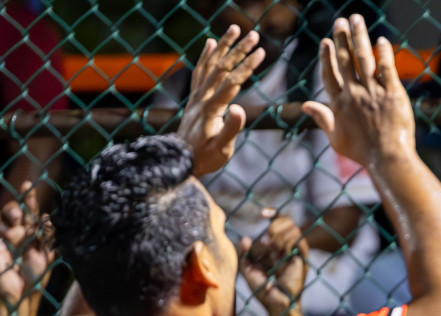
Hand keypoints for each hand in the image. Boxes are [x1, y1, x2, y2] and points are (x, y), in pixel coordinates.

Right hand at [0, 185, 53, 313]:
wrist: (21, 292)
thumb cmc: (36, 276)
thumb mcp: (46, 256)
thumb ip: (46, 237)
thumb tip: (47, 216)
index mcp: (32, 232)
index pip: (30, 212)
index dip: (29, 198)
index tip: (27, 186)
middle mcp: (17, 232)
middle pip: (12, 210)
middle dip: (13, 209)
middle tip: (17, 218)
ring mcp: (3, 238)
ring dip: (3, 222)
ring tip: (10, 235)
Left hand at [177, 25, 265, 176]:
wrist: (179, 160)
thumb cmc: (205, 157)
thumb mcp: (222, 149)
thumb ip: (231, 129)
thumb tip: (240, 109)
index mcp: (211, 109)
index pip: (232, 82)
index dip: (247, 66)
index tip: (261, 52)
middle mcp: (202, 97)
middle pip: (222, 67)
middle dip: (239, 50)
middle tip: (254, 35)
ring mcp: (196, 96)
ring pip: (210, 64)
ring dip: (223, 46)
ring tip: (234, 29)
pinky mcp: (194, 97)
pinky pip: (200, 71)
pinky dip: (206, 56)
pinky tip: (211, 43)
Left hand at [239, 209, 308, 315]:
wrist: (274, 304)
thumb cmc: (262, 290)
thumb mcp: (248, 269)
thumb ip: (244, 254)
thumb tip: (246, 239)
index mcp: (278, 247)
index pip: (282, 223)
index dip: (274, 214)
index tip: (262, 214)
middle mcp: (289, 248)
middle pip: (288, 221)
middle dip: (274, 225)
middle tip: (265, 241)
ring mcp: (297, 253)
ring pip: (294, 228)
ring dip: (279, 234)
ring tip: (270, 246)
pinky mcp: (302, 260)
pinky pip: (298, 241)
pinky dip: (286, 242)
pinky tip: (278, 251)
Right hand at [303, 15, 416, 169]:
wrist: (388, 158)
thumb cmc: (362, 153)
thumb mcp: (336, 139)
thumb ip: (322, 119)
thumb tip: (305, 106)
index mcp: (339, 104)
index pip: (330, 74)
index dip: (327, 56)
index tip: (326, 42)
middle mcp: (354, 94)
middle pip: (345, 60)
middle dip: (342, 38)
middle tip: (340, 21)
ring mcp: (373, 92)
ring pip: (363, 57)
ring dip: (359, 36)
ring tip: (355, 19)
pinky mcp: (393, 93)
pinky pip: (386, 67)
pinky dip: (383, 52)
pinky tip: (381, 40)